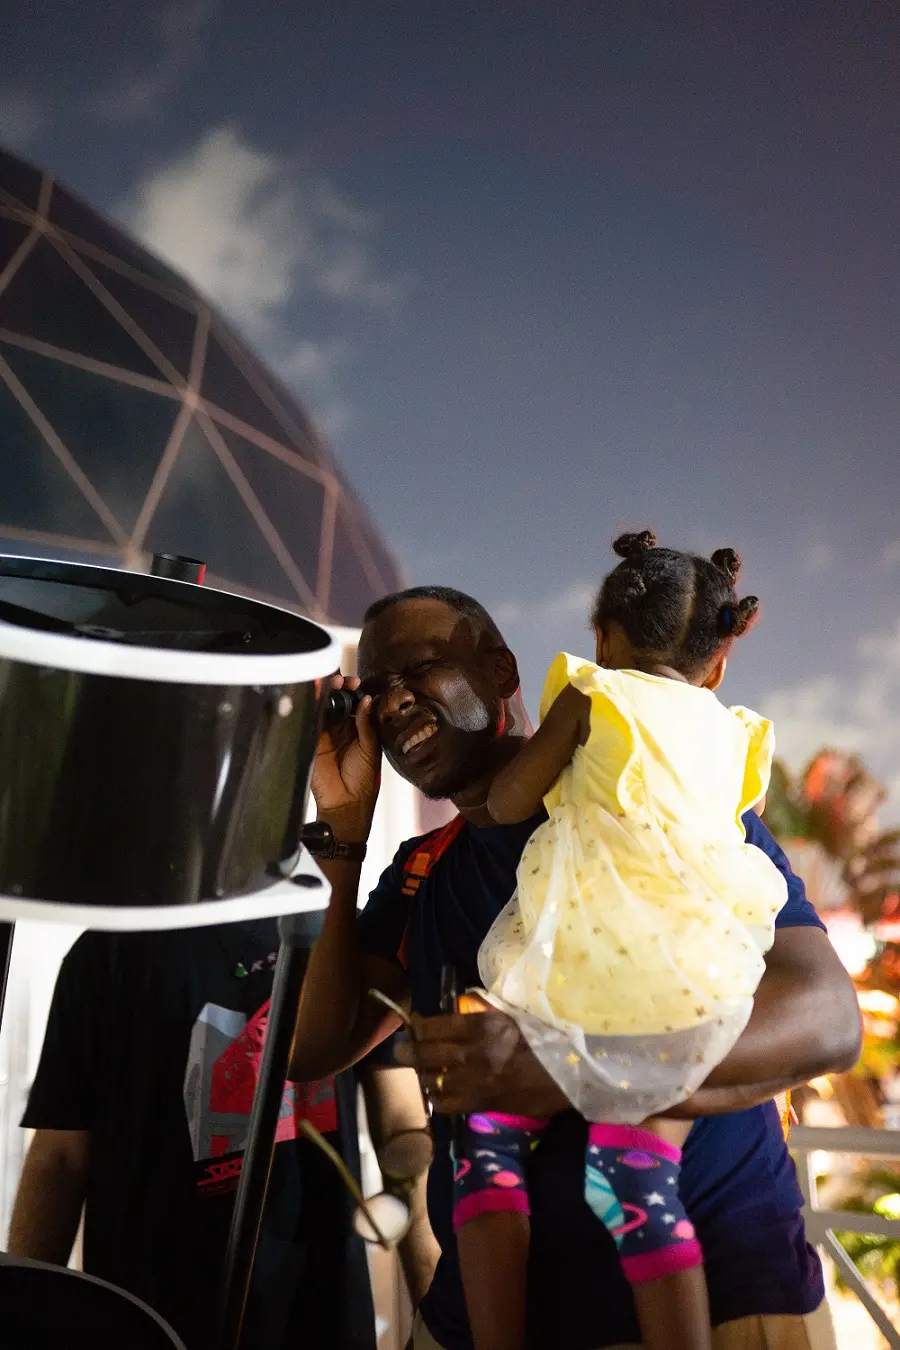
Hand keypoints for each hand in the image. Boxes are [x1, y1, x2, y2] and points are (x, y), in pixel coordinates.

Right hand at [312, 674, 380, 836]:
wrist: (345, 803)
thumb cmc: (363, 780)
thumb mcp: (370, 749)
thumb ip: (366, 724)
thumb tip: (365, 699)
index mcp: (356, 728)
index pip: (353, 703)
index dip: (354, 691)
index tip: (356, 682)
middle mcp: (339, 728)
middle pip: (337, 701)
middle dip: (339, 688)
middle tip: (343, 681)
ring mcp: (324, 734)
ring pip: (323, 707)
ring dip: (327, 694)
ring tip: (333, 684)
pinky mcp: (311, 741)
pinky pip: (310, 721)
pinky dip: (313, 708)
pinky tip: (317, 697)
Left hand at [394, 1011, 568, 1117]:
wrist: (575, 1073)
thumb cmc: (549, 1036)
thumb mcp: (518, 1014)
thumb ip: (488, 1010)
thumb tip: (465, 1005)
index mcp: (486, 1026)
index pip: (437, 1026)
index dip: (420, 1026)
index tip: (414, 1024)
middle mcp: (477, 1054)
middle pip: (428, 1054)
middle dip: (409, 1052)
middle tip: (400, 1051)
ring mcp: (480, 1082)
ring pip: (434, 1081)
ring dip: (423, 1076)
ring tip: (420, 1071)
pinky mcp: (486, 1104)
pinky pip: (449, 1104)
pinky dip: (438, 1099)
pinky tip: (437, 1094)